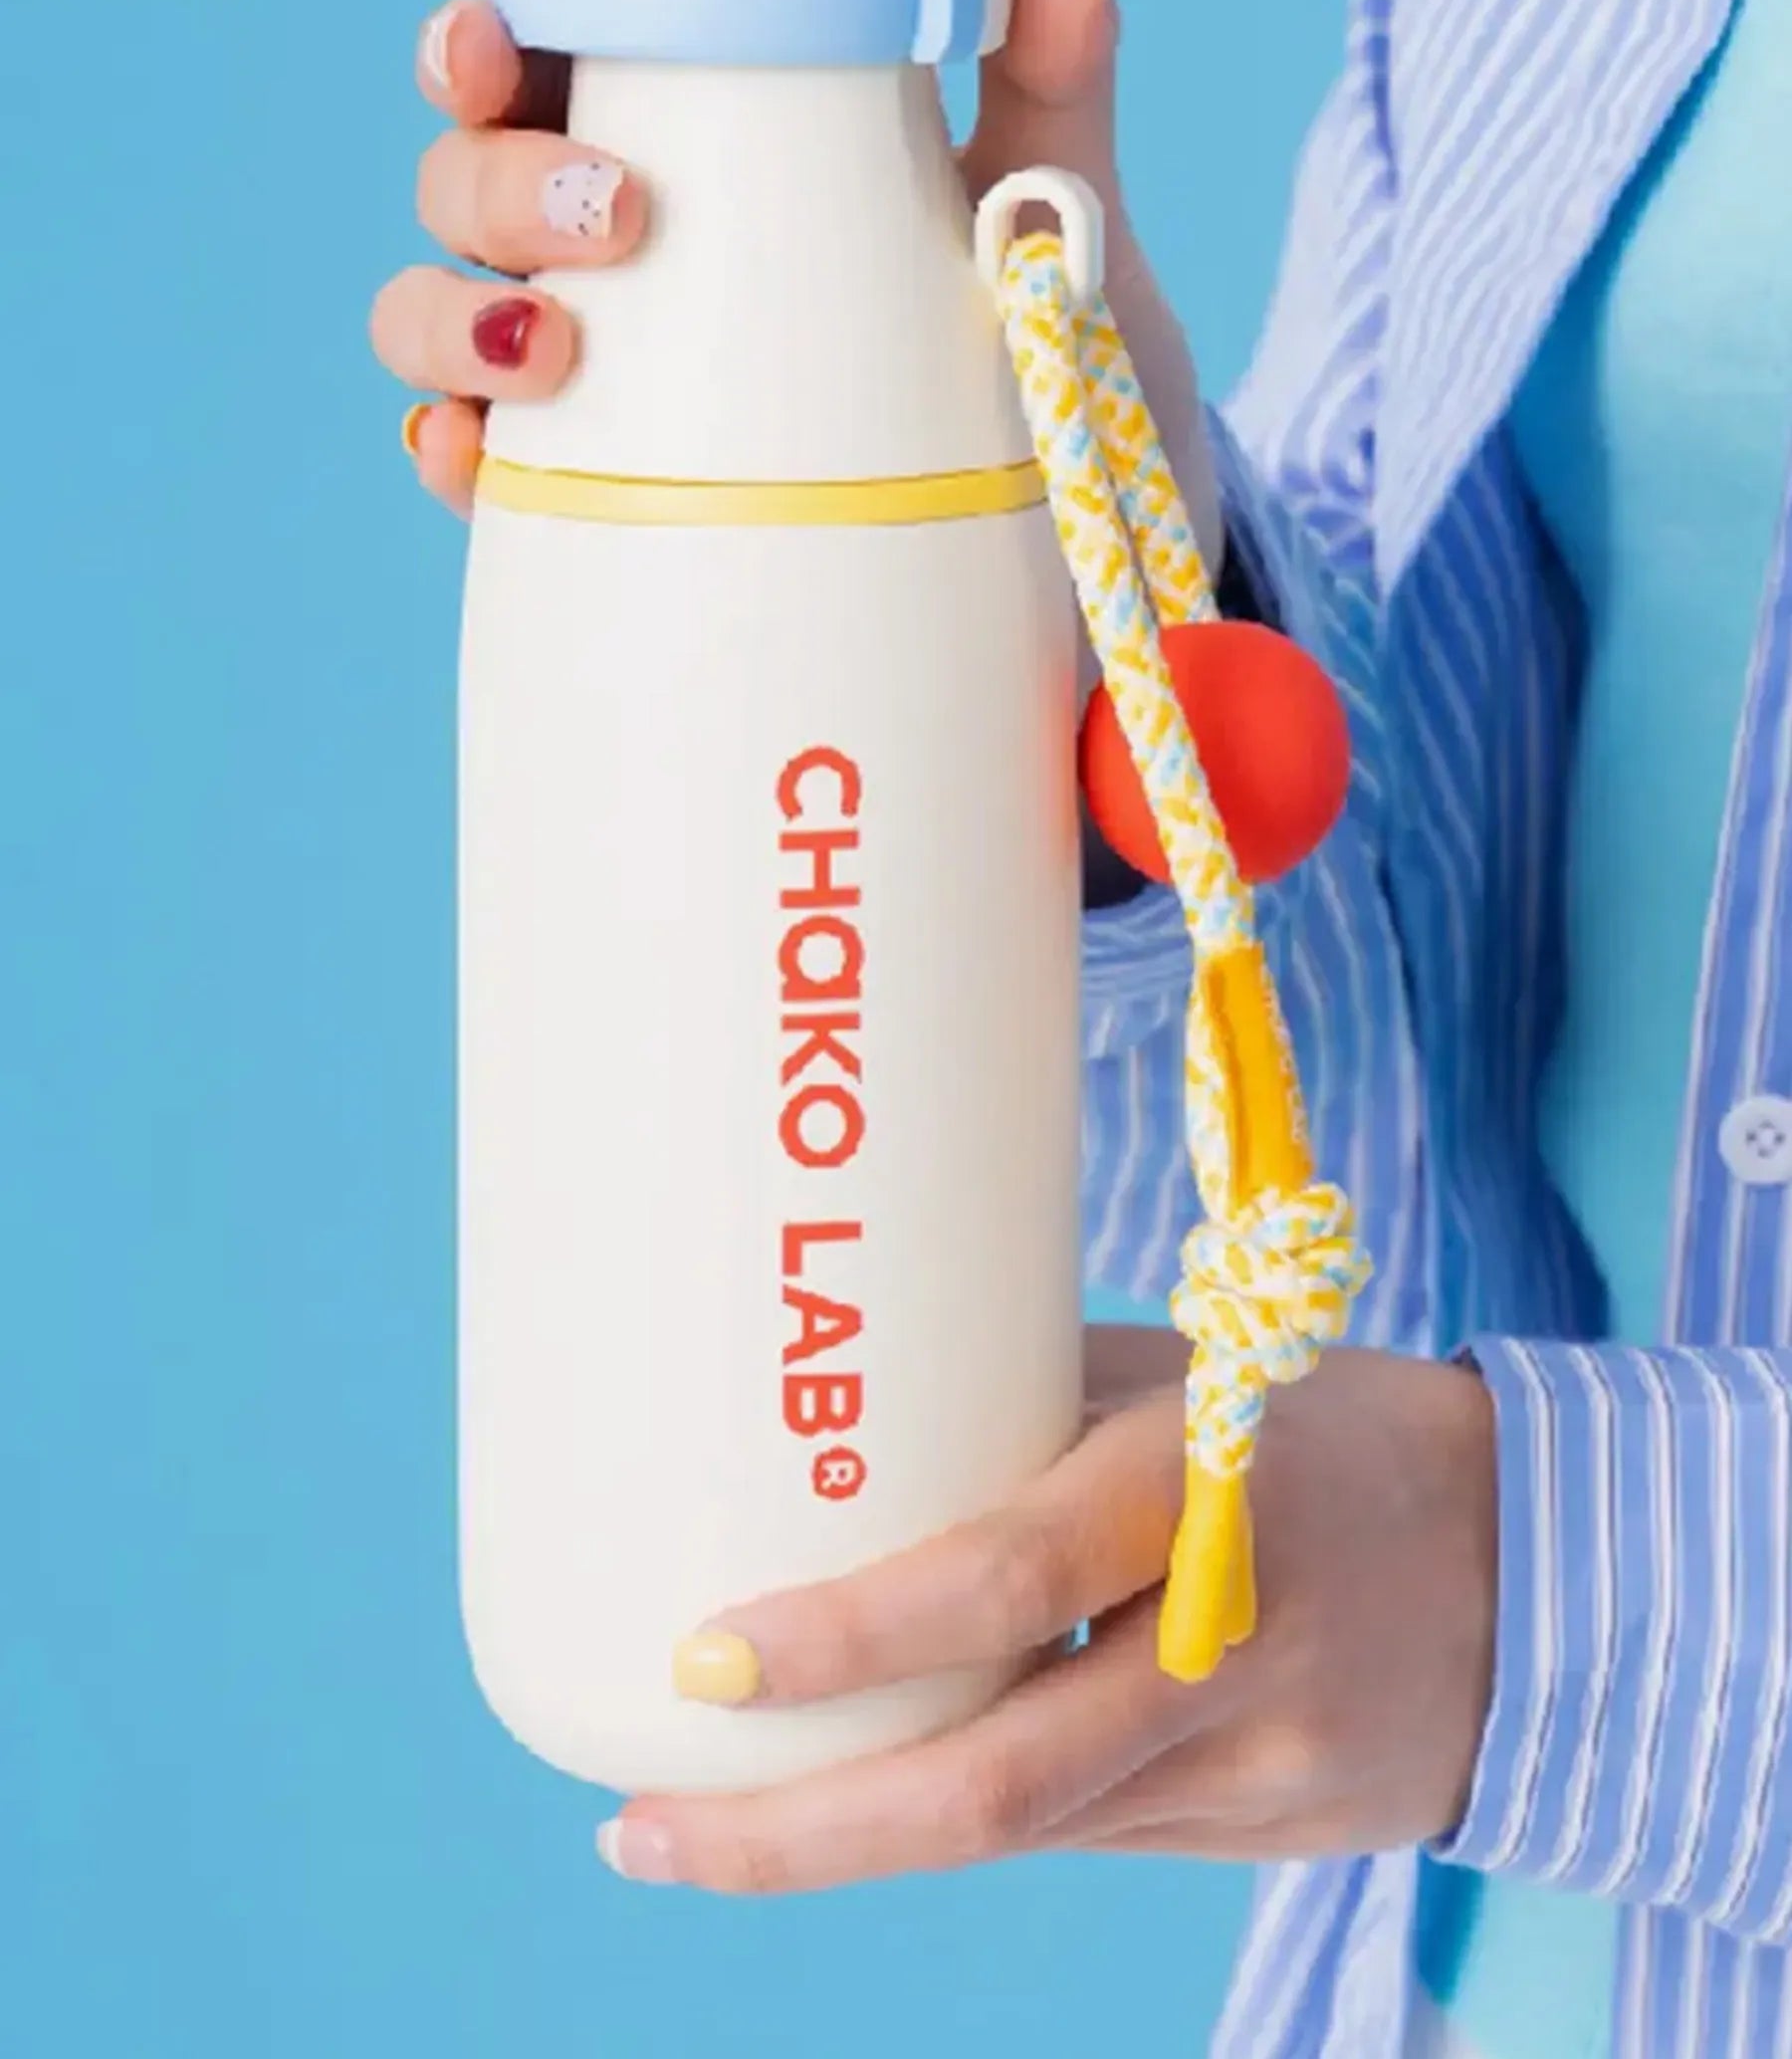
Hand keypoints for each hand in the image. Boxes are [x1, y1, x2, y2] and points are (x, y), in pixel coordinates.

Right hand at [372, 0, 1221, 565]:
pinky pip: (475, 474)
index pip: (539, 70)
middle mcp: (606, 258)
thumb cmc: (1027, 341)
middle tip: (612, 209)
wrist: (1065, 542)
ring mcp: (582, 385)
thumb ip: (1049, 73)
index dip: (477, 46)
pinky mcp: (588, 508)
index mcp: (682, 147)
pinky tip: (479, 456)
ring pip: (434, 318)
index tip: (496, 46)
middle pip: (464, 186)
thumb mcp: (1043, 209)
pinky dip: (454, 453)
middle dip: (491, 180)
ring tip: (553, 341)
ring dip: (454, 314)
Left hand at [594, 1330, 1496, 1891]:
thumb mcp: (1190, 1382)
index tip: (702, 1654)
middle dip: (793, 1834)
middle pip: (987, 1789)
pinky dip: (952, 1827)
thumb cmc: (1322, 1430)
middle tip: (639, 1830)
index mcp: (1197, 1496)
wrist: (1542, 1576)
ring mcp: (1247, 1772)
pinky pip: (1072, 1839)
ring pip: (1012, 1840)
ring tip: (688, 1835)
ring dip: (840, 1849)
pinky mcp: (1253, 1839)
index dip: (848, 1638)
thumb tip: (839, 1429)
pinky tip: (856, 1806)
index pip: (1005, 1582)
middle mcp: (1221, 1651)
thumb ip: (1028, 1417)